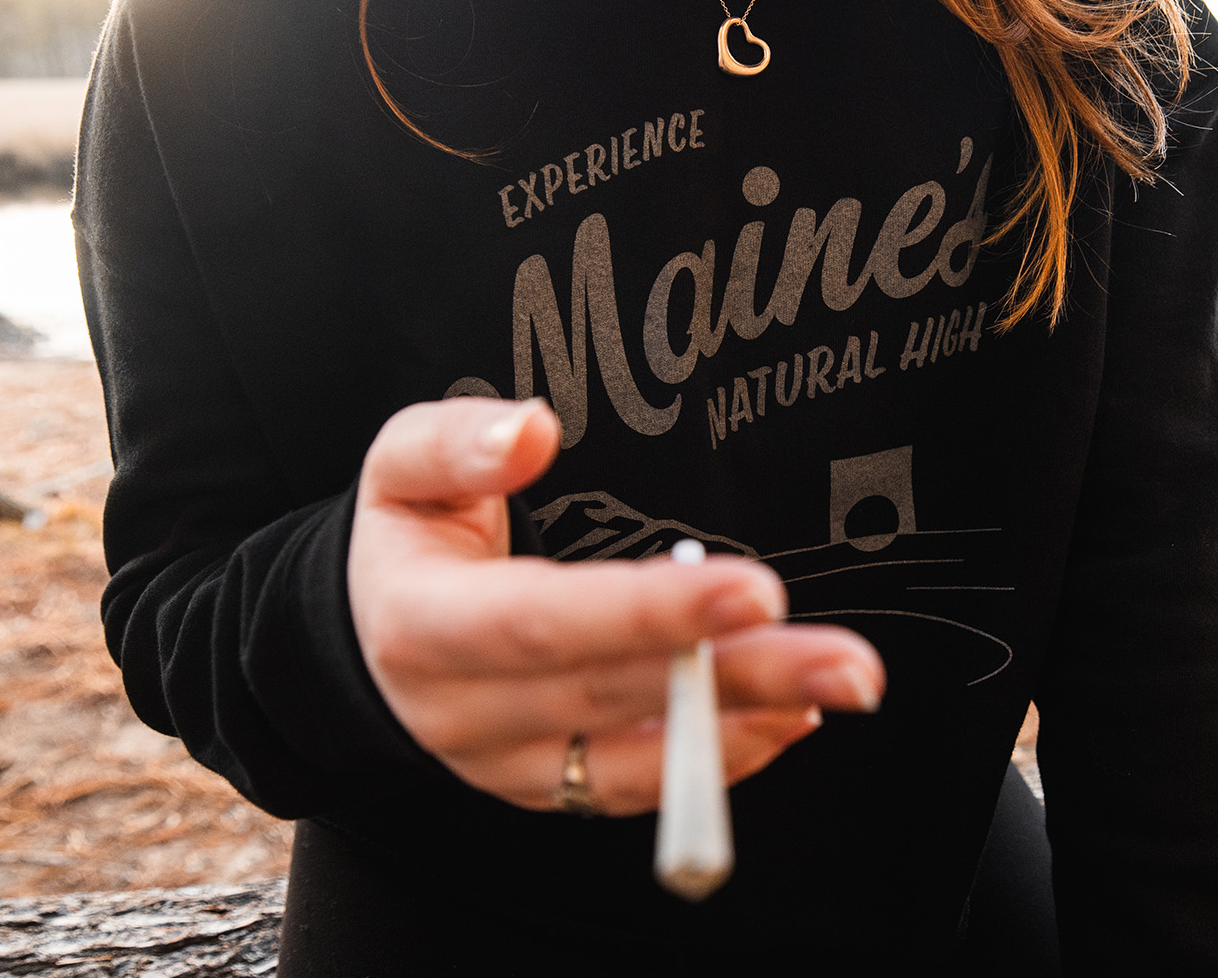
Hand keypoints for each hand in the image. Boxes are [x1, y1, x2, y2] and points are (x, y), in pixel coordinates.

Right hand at [347, 397, 884, 816]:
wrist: (369, 636)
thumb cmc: (407, 539)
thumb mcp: (399, 467)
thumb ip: (454, 442)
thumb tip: (531, 429)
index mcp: (422, 625)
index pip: (544, 623)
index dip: (649, 612)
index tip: (752, 589)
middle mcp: (464, 712)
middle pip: (614, 696)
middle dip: (740, 677)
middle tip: (847, 663)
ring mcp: (508, 763)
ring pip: (639, 760)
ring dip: (750, 725)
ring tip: (836, 685)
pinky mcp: (551, 786)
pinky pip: (641, 786)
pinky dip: (722, 757)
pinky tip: (789, 713)